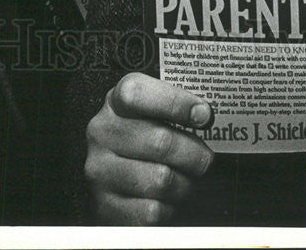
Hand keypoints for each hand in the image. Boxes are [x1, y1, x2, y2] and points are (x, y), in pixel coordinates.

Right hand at [85, 72, 214, 224]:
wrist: (115, 179)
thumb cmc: (144, 138)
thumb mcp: (152, 112)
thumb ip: (175, 106)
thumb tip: (204, 114)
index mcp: (115, 103)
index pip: (137, 93)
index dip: (175, 102)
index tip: (203, 115)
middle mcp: (102, 133)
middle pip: (160, 141)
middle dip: (194, 153)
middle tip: (205, 158)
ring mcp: (100, 171)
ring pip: (161, 179)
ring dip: (184, 184)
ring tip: (186, 180)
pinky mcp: (105, 207)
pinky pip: (153, 211)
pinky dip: (170, 208)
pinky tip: (168, 199)